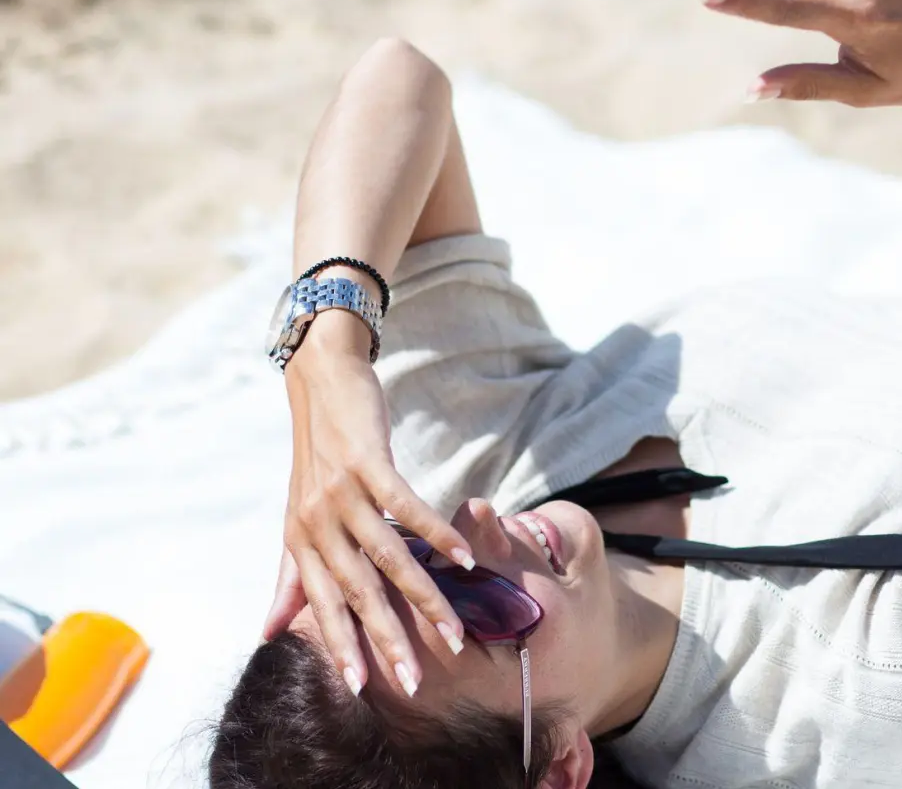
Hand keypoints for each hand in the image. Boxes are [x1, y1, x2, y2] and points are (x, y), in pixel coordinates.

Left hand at [261, 314, 473, 696]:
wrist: (318, 381)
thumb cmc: (315, 455)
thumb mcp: (298, 518)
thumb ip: (290, 578)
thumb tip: (268, 633)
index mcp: (300, 541)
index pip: (323, 606)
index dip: (342, 647)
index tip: (364, 690)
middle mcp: (316, 523)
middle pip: (357, 591)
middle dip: (387, 640)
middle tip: (415, 682)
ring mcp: (342, 493)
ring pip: (388, 557)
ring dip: (423, 598)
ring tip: (452, 633)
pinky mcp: (368, 464)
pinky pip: (407, 508)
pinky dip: (437, 535)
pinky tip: (464, 560)